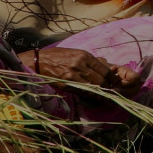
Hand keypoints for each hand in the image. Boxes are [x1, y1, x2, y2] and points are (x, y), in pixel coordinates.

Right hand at [23, 46, 140, 95]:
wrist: (38, 61)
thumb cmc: (57, 56)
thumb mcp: (76, 53)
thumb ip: (91, 61)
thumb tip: (108, 66)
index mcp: (84, 55)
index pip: (105, 70)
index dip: (112, 79)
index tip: (115, 84)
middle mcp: (80, 64)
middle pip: (101, 79)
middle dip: (109, 87)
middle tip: (113, 93)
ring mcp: (72, 75)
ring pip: (94, 87)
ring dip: (101, 94)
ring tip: (107, 98)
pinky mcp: (65, 84)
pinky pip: (82, 92)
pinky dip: (90, 96)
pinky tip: (94, 99)